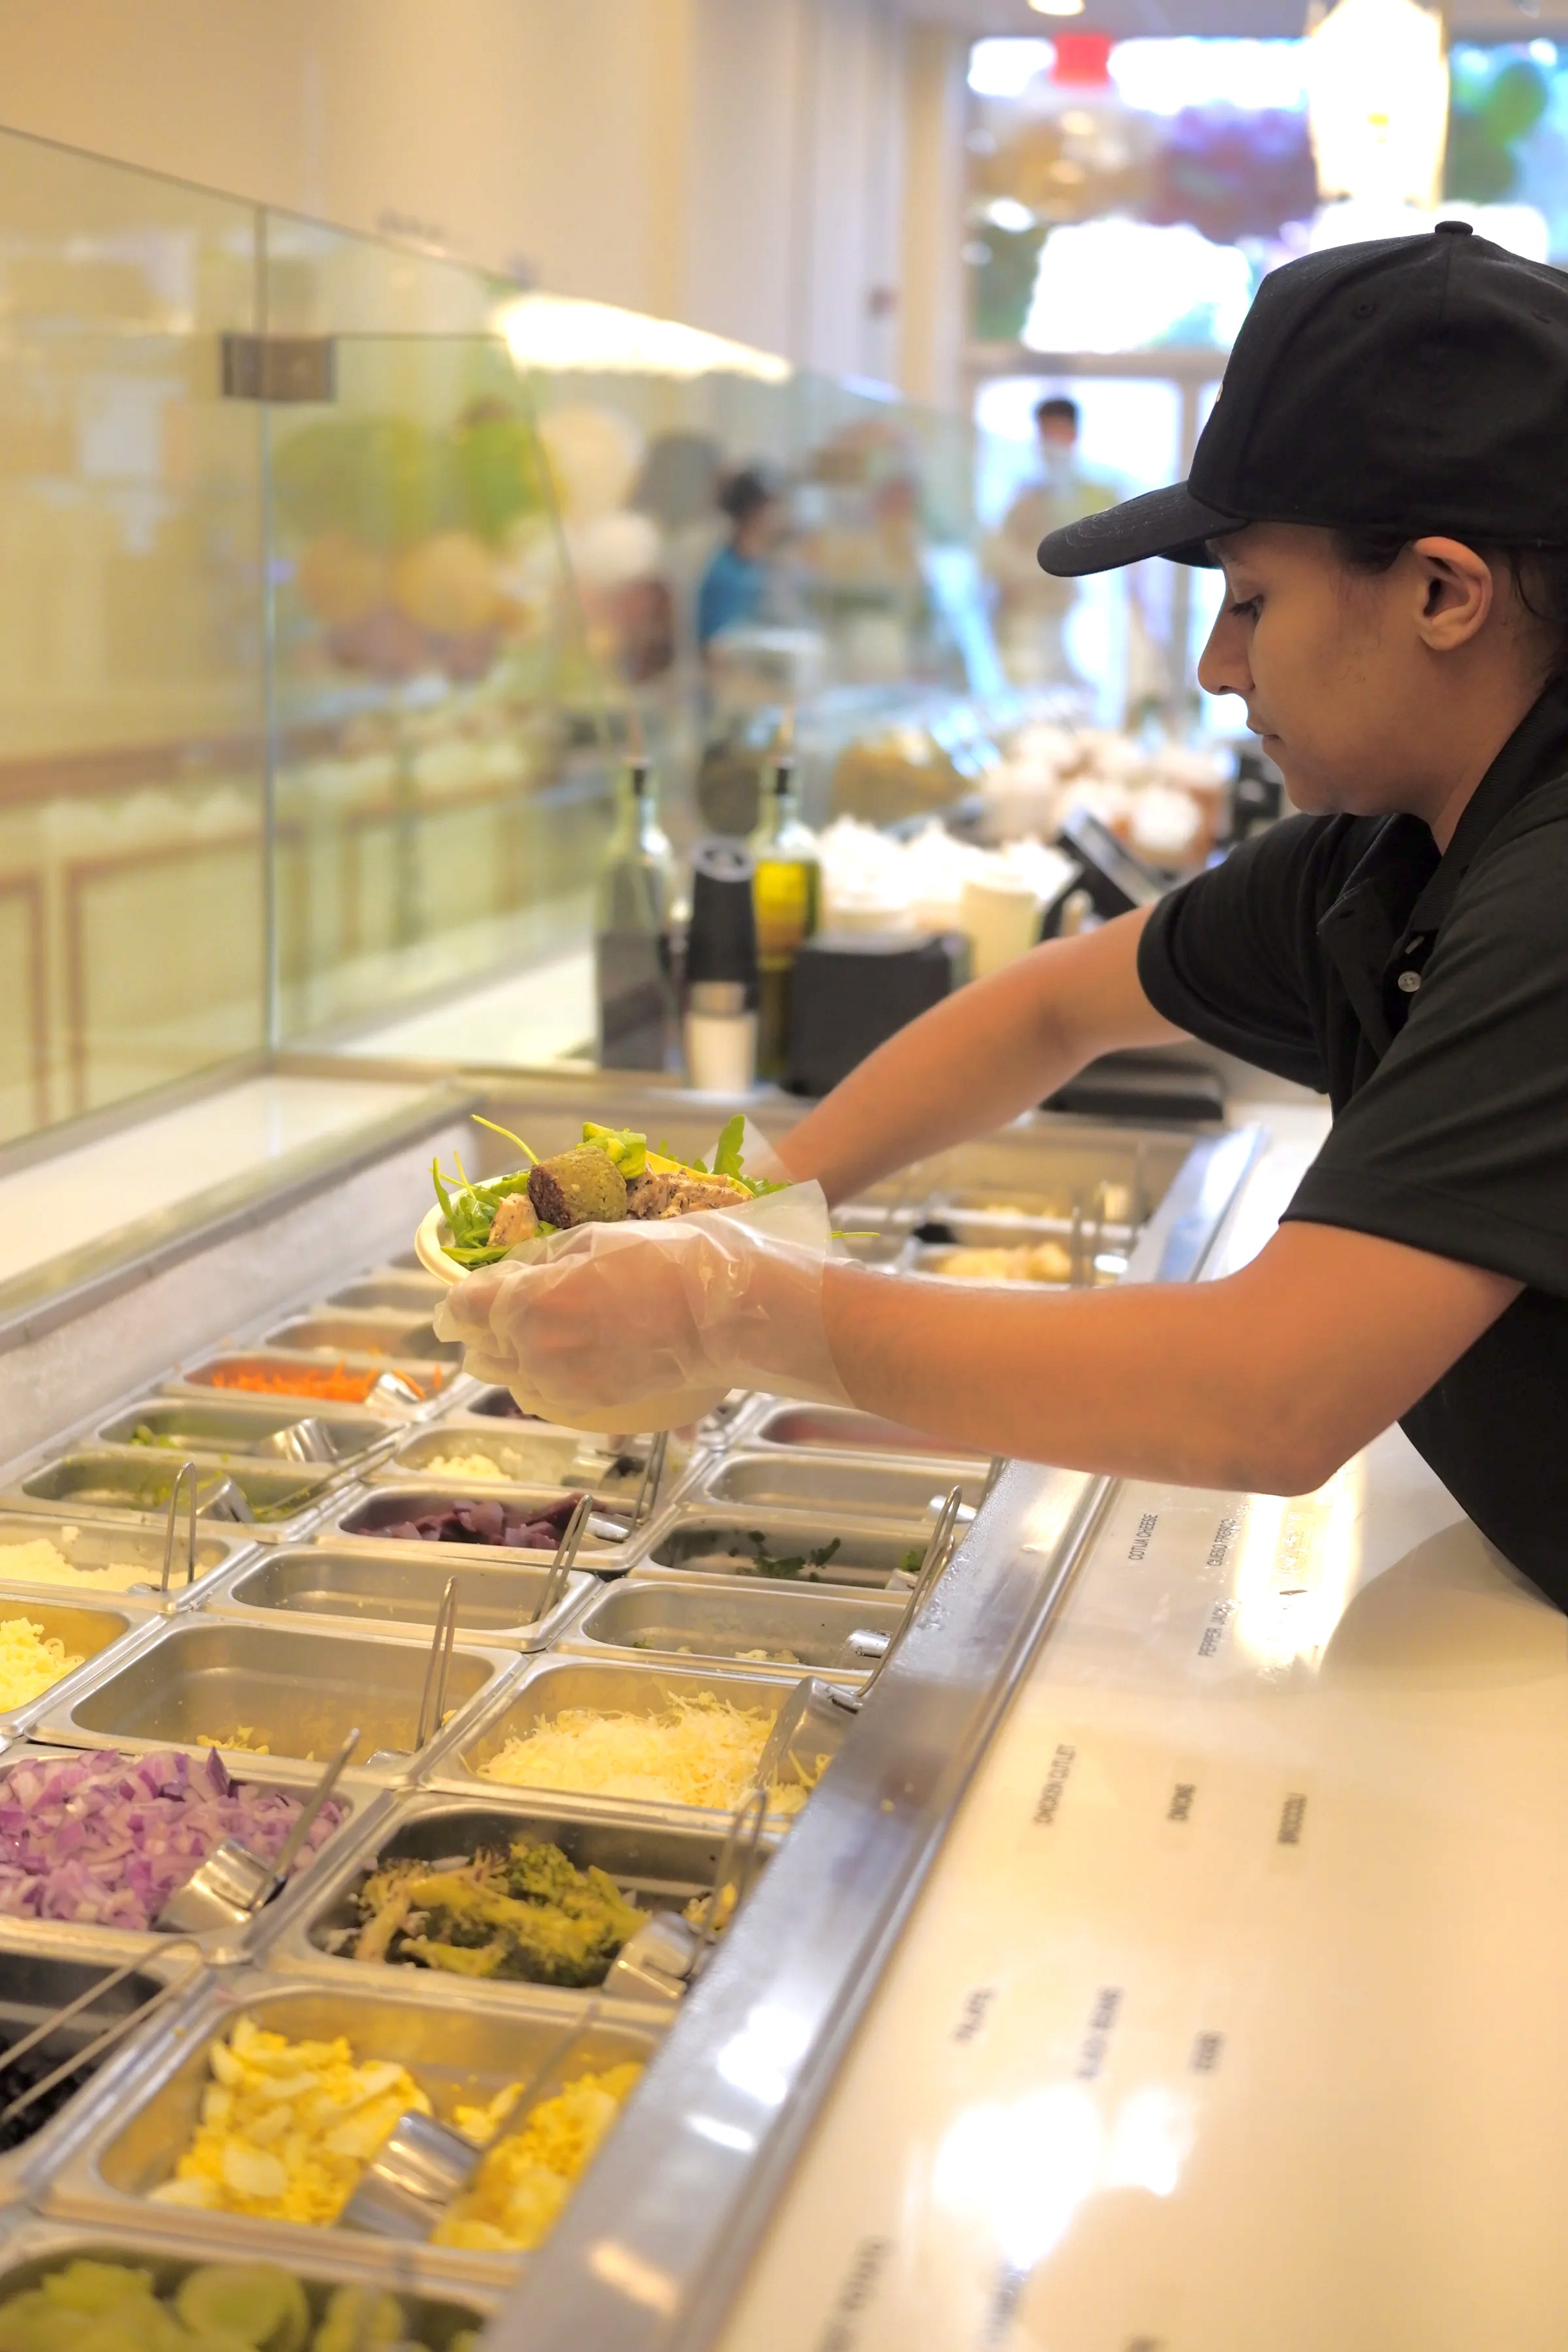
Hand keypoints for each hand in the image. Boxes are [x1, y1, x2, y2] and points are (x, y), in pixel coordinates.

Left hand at [433, 1206, 847, 1423]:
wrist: (721, 1311)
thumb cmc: (663, 1257)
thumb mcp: (591, 1237)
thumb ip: (539, 1259)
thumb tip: (509, 1273)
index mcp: (528, 1299)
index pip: (461, 1308)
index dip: (454, 1303)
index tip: (454, 1303)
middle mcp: (534, 1347)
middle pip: (479, 1347)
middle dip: (480, 1329)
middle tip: (492, 1315)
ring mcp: (562, 1382)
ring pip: (508, 1377)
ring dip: (509, 1356)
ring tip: (528, 1336)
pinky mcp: (589, 1403)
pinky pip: (543, 1396)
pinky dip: (540, 1378)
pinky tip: (559, 1359)